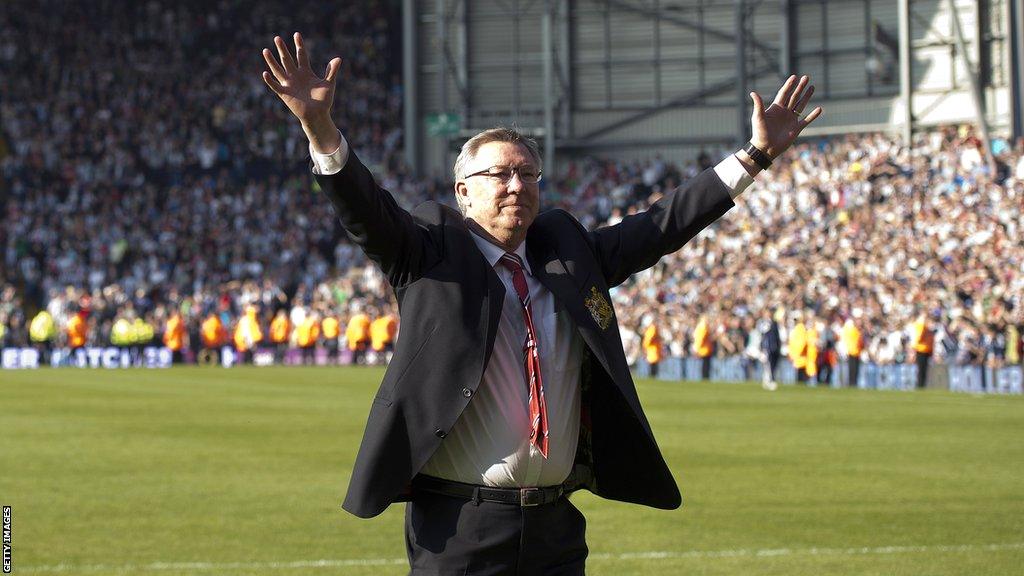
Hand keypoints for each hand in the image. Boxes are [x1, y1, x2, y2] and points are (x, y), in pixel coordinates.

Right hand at [262, 32, 341, 152]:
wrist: (318, 115)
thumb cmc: (324, 100)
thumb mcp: (329, 84)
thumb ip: (332, 71)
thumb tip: (338, 58)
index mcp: (306, 72)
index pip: (301, 55)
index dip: (299, 45)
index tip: (296, 34)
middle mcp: (296, 76)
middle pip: (287, 60)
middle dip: (282, 49)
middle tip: (277, 38)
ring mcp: (289, 84)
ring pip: (278, 70)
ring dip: (272, 61)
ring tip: (265, 50)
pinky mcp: (285, 94)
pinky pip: (276, 86)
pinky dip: (270, 80)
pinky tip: (265, 73)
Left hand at [749, 74, 822, 158]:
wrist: (765, 148)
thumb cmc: (760, 133)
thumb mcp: (758, 117)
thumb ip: (758, 105)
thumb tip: (753, 92)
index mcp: (776, 108)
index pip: (784, 93)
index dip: (789, 85)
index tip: (794, 76)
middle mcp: (784, 112)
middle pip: (794, 96)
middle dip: (800, 87)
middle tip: (806, 77)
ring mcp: (791, 120)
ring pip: (801, 105)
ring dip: (806, 96)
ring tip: (812, 87)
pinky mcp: (796, 128)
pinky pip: (806, 120)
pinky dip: (813, 115)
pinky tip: (819, 109)